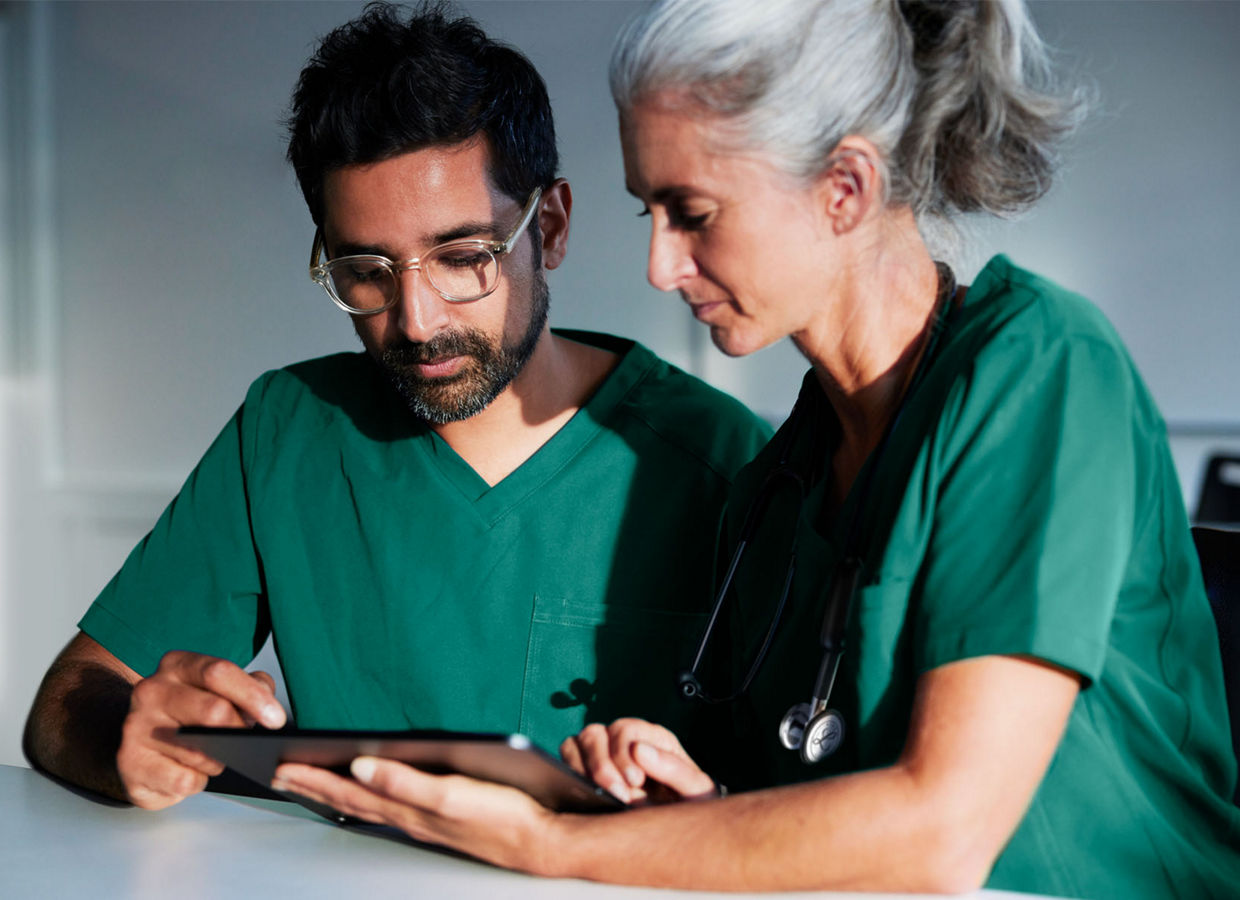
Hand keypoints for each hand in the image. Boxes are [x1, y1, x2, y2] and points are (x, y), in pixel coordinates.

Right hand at [117, 650, 285, 808]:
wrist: (142, 740)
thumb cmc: (191, 713)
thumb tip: (267, 703)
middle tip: (248, 744)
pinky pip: (182, 780)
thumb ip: (250, 687)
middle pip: (212, 712)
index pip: (219, 672)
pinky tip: (192, 774)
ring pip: (199, 751)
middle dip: (238, 733)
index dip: (253, 696)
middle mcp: (151, 690)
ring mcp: (135, 727)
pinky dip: (198, 781)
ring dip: (218, 761)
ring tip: (215, 757)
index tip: (276, 720)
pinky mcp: (129, 763)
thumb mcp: (222, 690)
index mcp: (177, 665)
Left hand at [271, 759, 558, 874]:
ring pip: (368, 806)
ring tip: (313, 782)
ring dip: (336, 793)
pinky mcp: (441, 820)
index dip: (315, 778)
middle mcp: (410, 817)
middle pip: (352, 801)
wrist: (541, 840)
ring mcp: (425, 821)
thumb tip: (359, 765)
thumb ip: (404, 780)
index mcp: (408, 808)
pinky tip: (369, 795)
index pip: (350, 791)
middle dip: (314, 786)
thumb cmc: (502, 816)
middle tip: (282, 774)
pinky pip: (390, 809)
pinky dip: (367, 800)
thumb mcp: (450, 794)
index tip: (283, 765)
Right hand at [560, 718, 715, 804]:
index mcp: (652, 739)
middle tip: (619, 795)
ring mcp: (601, 754)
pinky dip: (569, 774)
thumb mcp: (696, 790)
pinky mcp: (584, 771)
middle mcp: (623, 741)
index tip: (634, 782)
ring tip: (599, 796)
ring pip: (576, 743)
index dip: (624, 754)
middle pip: (595, 733)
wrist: (679, 830)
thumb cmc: (690, 807)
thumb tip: (639, 750)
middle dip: (602, 765)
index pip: (625, 731)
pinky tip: (584, 796)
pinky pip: (566, 760)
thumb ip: (674, 769)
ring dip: (582, 769)